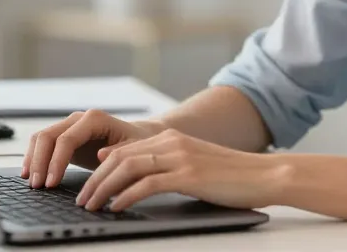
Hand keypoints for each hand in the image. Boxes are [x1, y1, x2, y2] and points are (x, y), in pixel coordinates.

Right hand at [21, 109, 165, 188]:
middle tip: (37, 186)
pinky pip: (42, 143)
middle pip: (48, 136)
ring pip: (41, 138)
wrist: (135, 137)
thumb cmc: (136, 143)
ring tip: (31, 183)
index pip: (67, 139)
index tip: (51, 183)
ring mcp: (69, 126)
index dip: (56, 161)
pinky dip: (34, 157)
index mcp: (95, 119)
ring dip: (33, 160)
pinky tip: (30, 174)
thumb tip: (100, 154)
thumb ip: (118, 151)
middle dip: (39, 162)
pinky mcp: (64, 136)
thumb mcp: (133, 148)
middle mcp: (79, 118)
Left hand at [75, 128, 286, 211]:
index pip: (125, 150)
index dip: (101, 168)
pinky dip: (126, 196)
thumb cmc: (232, 176)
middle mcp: (172, 142)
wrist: (265, 174)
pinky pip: (147, 184)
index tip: (87, 185)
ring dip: (104, 188)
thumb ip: (167, 165)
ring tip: (91, 206)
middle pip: (120, 157)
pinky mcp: (188, 175)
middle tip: (82, 199)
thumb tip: (136, 179)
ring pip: (127, 168)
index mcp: (172, 137)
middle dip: (95, 180)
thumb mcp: (194, 164)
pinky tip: (116, 208)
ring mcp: (180, 157)